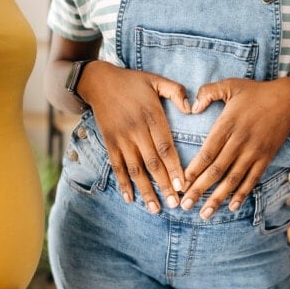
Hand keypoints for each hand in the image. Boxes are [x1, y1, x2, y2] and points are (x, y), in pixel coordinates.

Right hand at [82, 62, 189, 212]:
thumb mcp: (156, 80)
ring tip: (155, 208)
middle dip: (164, 185)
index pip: (165, 147)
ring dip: (146, 190)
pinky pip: (117, 166)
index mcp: (152, 116)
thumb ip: (176, 92)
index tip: (183, 185)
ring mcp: (121, 138)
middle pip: (152, 163)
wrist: (98, 81)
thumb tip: (191, 109)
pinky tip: (130, 199)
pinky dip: (123, 183)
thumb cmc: (132, 82)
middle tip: (175, 204)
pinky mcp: (110, 142)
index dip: (174, 167)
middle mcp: (136, 130)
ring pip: (135, 169)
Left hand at [181, 78, 289, 219]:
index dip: (193, 170)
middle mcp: (240, 141)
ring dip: (218, 198)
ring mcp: (254, 151)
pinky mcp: (265, 157)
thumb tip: (191, 107)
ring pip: (233, 179)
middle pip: (216, 170)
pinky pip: (252, 179)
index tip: (181, 184)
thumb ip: (208, 92)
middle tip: (184, 205)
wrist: (289, 100)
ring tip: (204, 214)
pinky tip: (232, 206)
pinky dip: (242, 194)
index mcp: (227, 124)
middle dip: (199, 190)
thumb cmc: (255, 92)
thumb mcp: (230, 85)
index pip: (207, 152)